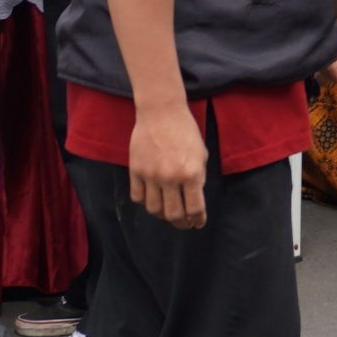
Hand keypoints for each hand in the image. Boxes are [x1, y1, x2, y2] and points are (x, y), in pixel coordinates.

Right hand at [129, 103, 208, 229]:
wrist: (161, 112)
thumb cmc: (186, 131)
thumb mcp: (201, 154)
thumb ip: (199, 177)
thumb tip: (194, 199)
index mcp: (191, 173)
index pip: (195, 208)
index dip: (198, 219)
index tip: (198, 223)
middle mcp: (170, 178)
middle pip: (173, 214)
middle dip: (182, 223)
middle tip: (185, 223)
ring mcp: (151, 175)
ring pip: (154, 209)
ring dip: (163, 214)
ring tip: (169, 211)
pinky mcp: (135, 171)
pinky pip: (138, 197)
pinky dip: (145, 202)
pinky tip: (153, 199)